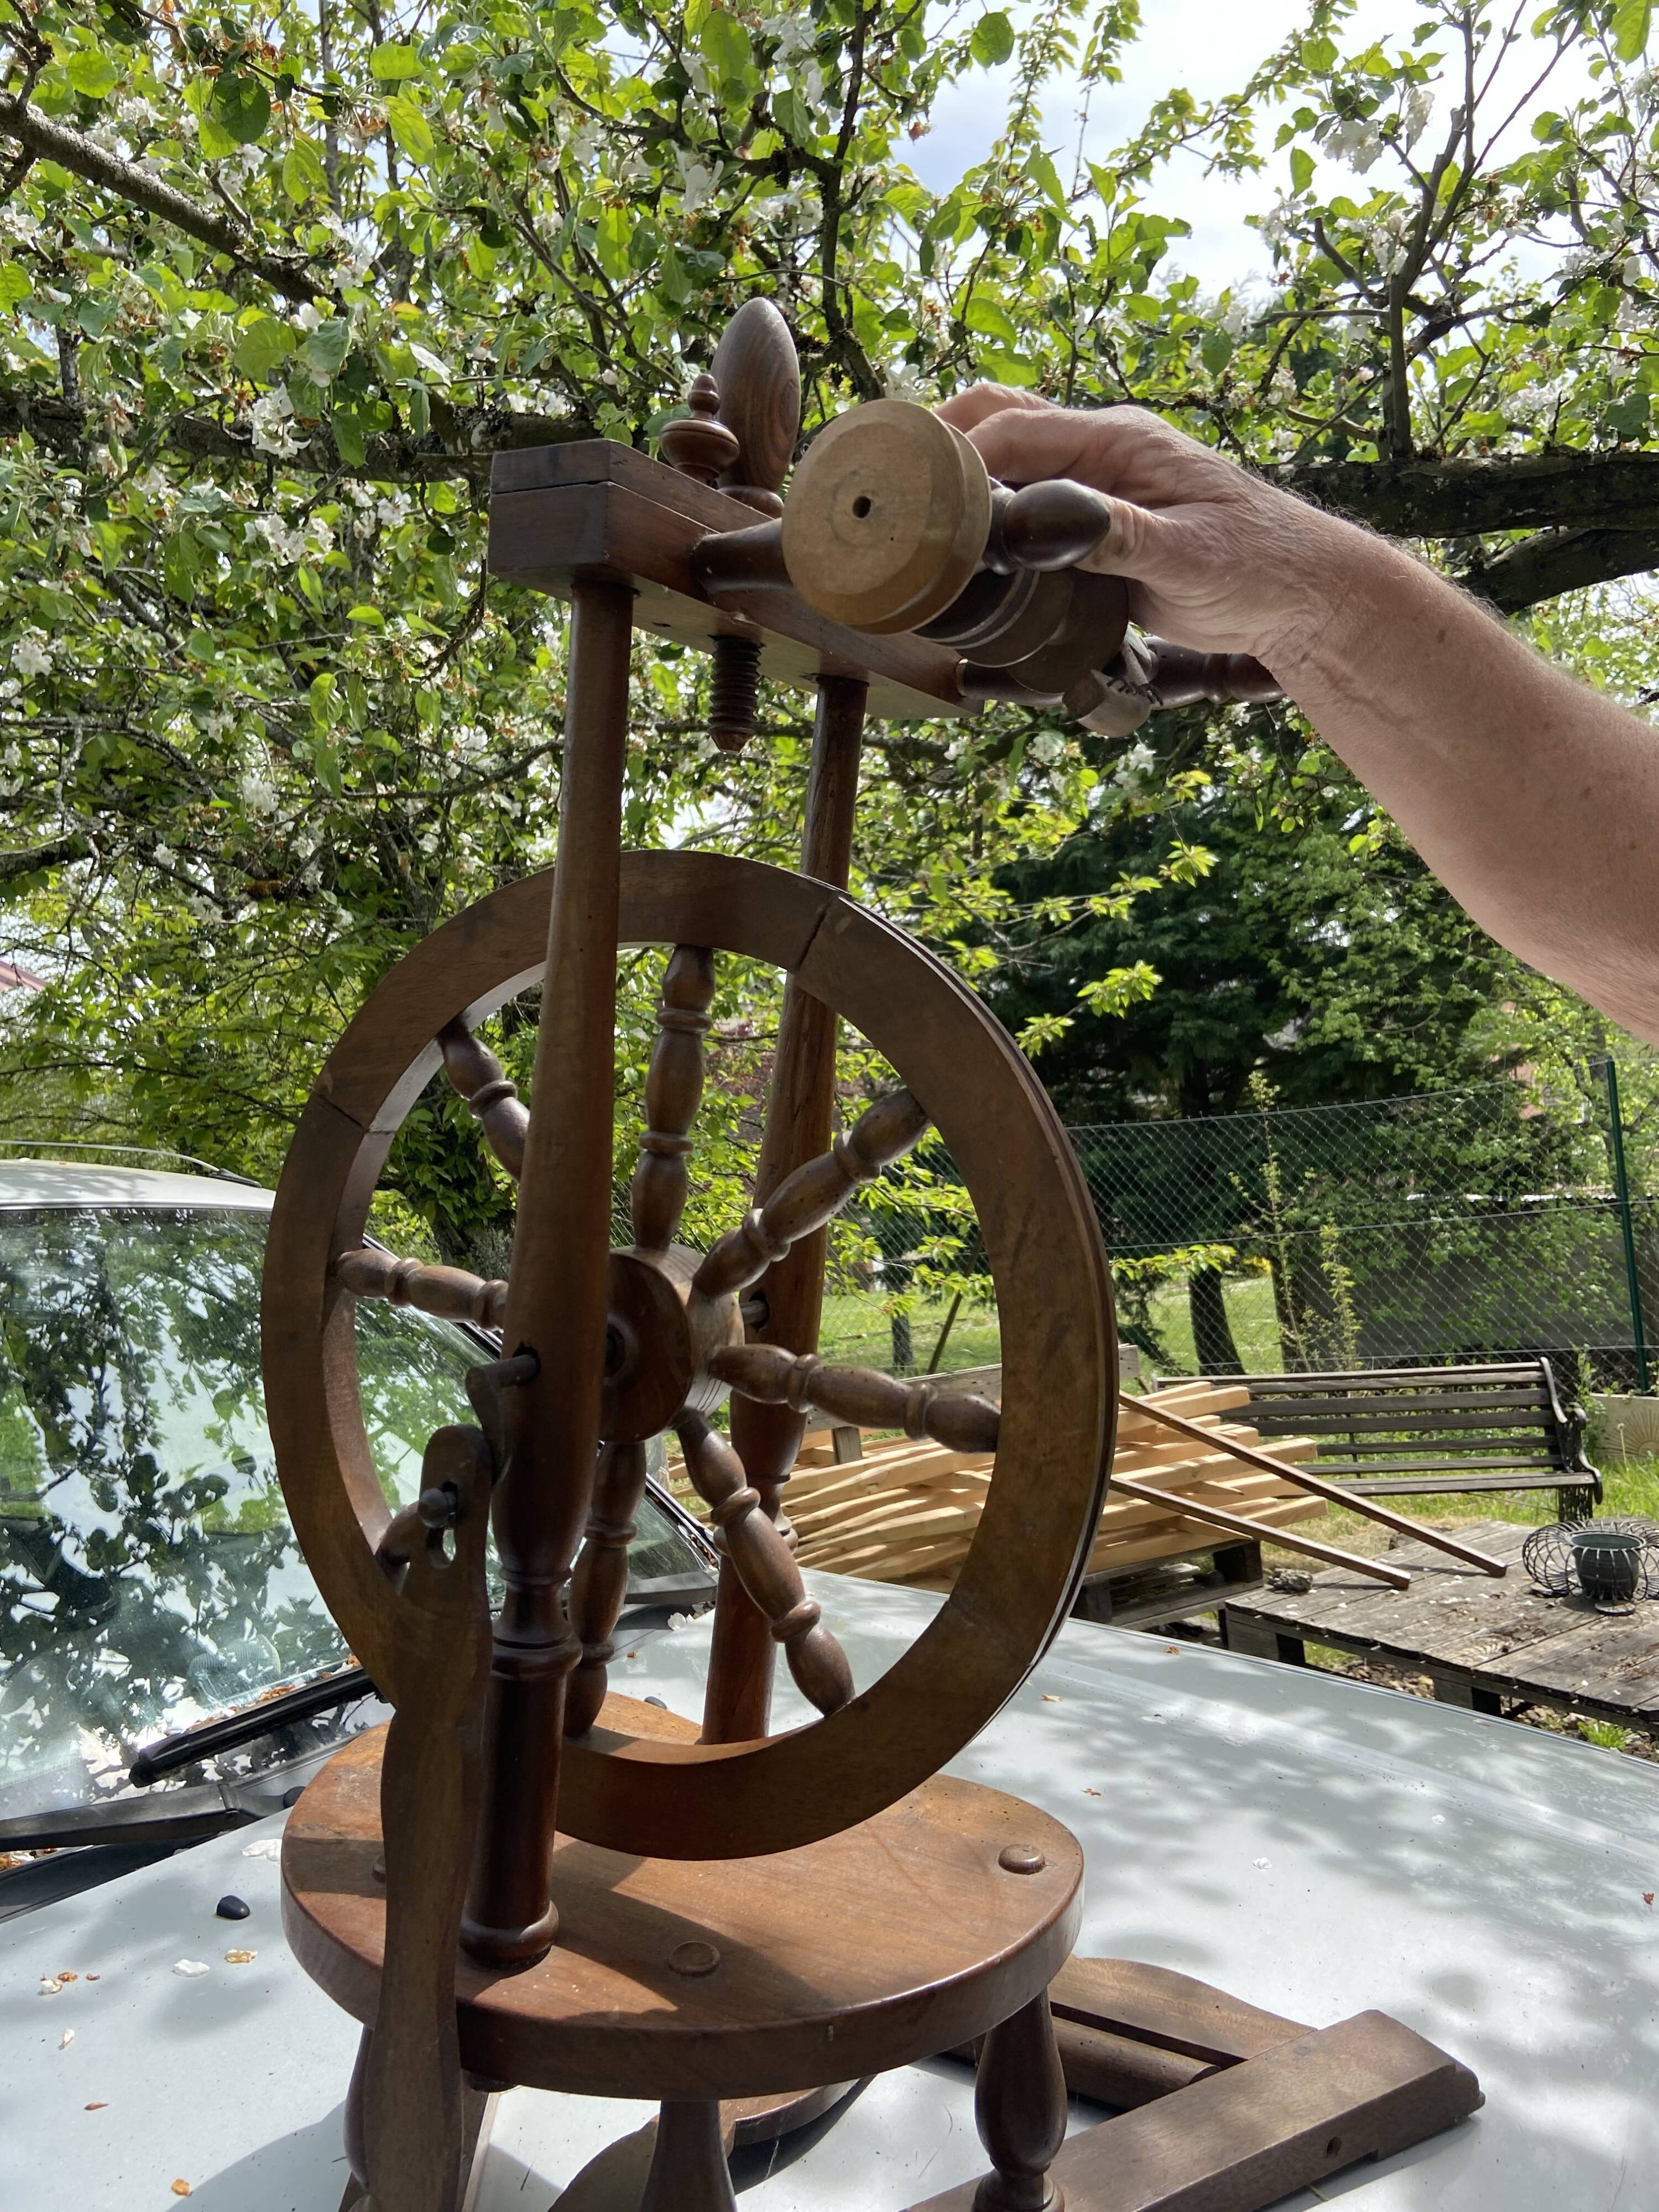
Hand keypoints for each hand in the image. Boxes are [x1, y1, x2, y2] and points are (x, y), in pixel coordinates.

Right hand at [935, 387, 1369, 673]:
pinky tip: (959, 540)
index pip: (1013, 429)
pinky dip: (985, 507)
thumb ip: (1117, 535)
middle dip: (936, 442)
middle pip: (997, 418)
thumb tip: (1047, 522)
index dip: (953, 455)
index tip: (906, 488)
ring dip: (957, 472)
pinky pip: (1026, 497)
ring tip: (903, 506)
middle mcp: (1100, 447)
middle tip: (881, 480)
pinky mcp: (1097, 515)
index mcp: (1118, 440)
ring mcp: (1096, 479)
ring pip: (1007, 454)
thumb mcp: (1186, 555)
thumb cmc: (1256, 567)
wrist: (1299, 592)